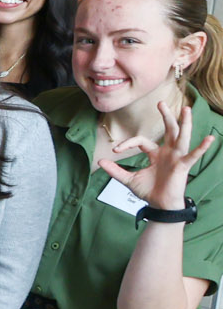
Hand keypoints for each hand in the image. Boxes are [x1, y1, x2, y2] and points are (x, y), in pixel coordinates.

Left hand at [100, 100, 217, 209]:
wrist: (159, 205)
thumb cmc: (149, 192)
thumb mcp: (128, 179)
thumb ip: (115, 170)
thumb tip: (100, 161)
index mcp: (156, 154)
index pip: (142, 141)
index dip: (128, 143)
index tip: (116, 149)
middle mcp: (168, 153)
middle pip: (168, 130)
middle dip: (166, 117)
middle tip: (160, 102)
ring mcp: (177, 158)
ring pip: (182, 137)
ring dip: (184, 123)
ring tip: (187, 109)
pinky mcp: (183, 166)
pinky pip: (193, 155)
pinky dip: (202, 148)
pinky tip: (209, 139)